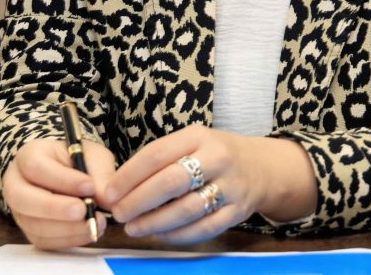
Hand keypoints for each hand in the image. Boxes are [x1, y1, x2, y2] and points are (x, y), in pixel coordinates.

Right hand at [4, 136, 117, 250]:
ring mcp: (20, 210)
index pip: (36, 167)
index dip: (62, 180)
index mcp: (28, 156)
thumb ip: (100, 175)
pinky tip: (88, 231)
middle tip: (83, 211)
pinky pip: (44, 241)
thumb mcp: (93, 157)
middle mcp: (16, 183)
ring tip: (96, 222)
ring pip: (34, 225)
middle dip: (55, 208)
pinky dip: (68, 239)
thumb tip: (108, 200)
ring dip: (67, 228)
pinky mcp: (30, 230)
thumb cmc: (79, 161)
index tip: (89, 187)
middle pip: (22, 199)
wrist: (71, 173)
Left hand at [102, 125, 314, 244]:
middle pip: (171, 181)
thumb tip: (117, 186)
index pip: (157, 154)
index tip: (108, 192)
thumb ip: (159, 160)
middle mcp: (217, 158)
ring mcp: (231, 186)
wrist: (262, 167)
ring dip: (155, 222)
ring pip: (187, 209)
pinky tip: (160, 234)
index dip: (128, 175)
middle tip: (119, 213)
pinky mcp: (238, 211)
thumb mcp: (191, 143)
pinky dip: (178, 235)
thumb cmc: (214, 155)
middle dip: (138, 200)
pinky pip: (204, 228)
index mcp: (198, 136)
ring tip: (133, 227)